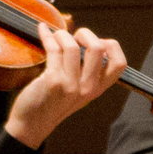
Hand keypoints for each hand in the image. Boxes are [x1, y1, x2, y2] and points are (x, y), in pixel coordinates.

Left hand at [4, 24, 126, 147]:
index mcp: (97, 89)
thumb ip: (86, 72)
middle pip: (98, 48)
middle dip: (85, 33)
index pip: (119, 64)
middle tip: (74, 36)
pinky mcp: (53, 80)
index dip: (111, 46)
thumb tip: (86, 39)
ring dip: (62, 34)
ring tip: (55, 36)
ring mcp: (70, 84)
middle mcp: (87, 87)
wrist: (33, 123)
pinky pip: (53, 49)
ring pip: (72, 46)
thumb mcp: (78, 91)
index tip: (98, 41)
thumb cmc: (53, 102)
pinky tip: (42, 30)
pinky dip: (47, 35)